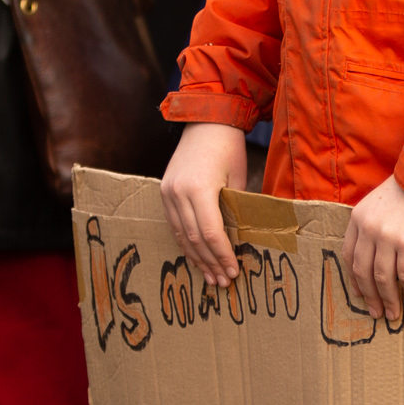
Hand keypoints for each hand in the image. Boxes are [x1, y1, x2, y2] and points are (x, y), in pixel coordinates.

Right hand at [161, 122, 247, 284]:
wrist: (206, 123)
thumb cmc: (229, 149)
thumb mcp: (239, 180)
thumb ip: (236, 209)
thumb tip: (240, 240)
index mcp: (199, 189)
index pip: (211, 232)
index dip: (223, 255)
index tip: (234, 271)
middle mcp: (178, 193)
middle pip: (194, 238)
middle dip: (210, 262)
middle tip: (223, 281)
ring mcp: (167, 193)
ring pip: (182, 235)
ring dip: (197, 258)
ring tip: (211, 277)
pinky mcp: (164, 192)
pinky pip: (175, 225)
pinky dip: (187, 243)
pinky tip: (197, 257)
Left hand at [342, 174, 403, 319]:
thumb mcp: (381, 200)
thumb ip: (373, 222)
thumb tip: (378, 252)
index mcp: (358, 218)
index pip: (348, 256)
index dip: (354, 279)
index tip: (361, 295)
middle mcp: (368, 228)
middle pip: (363, 271)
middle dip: (370, 296)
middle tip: (376, 313)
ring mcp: (387, 236)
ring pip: (382, 278)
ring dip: (389, 299)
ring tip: (394, 314)